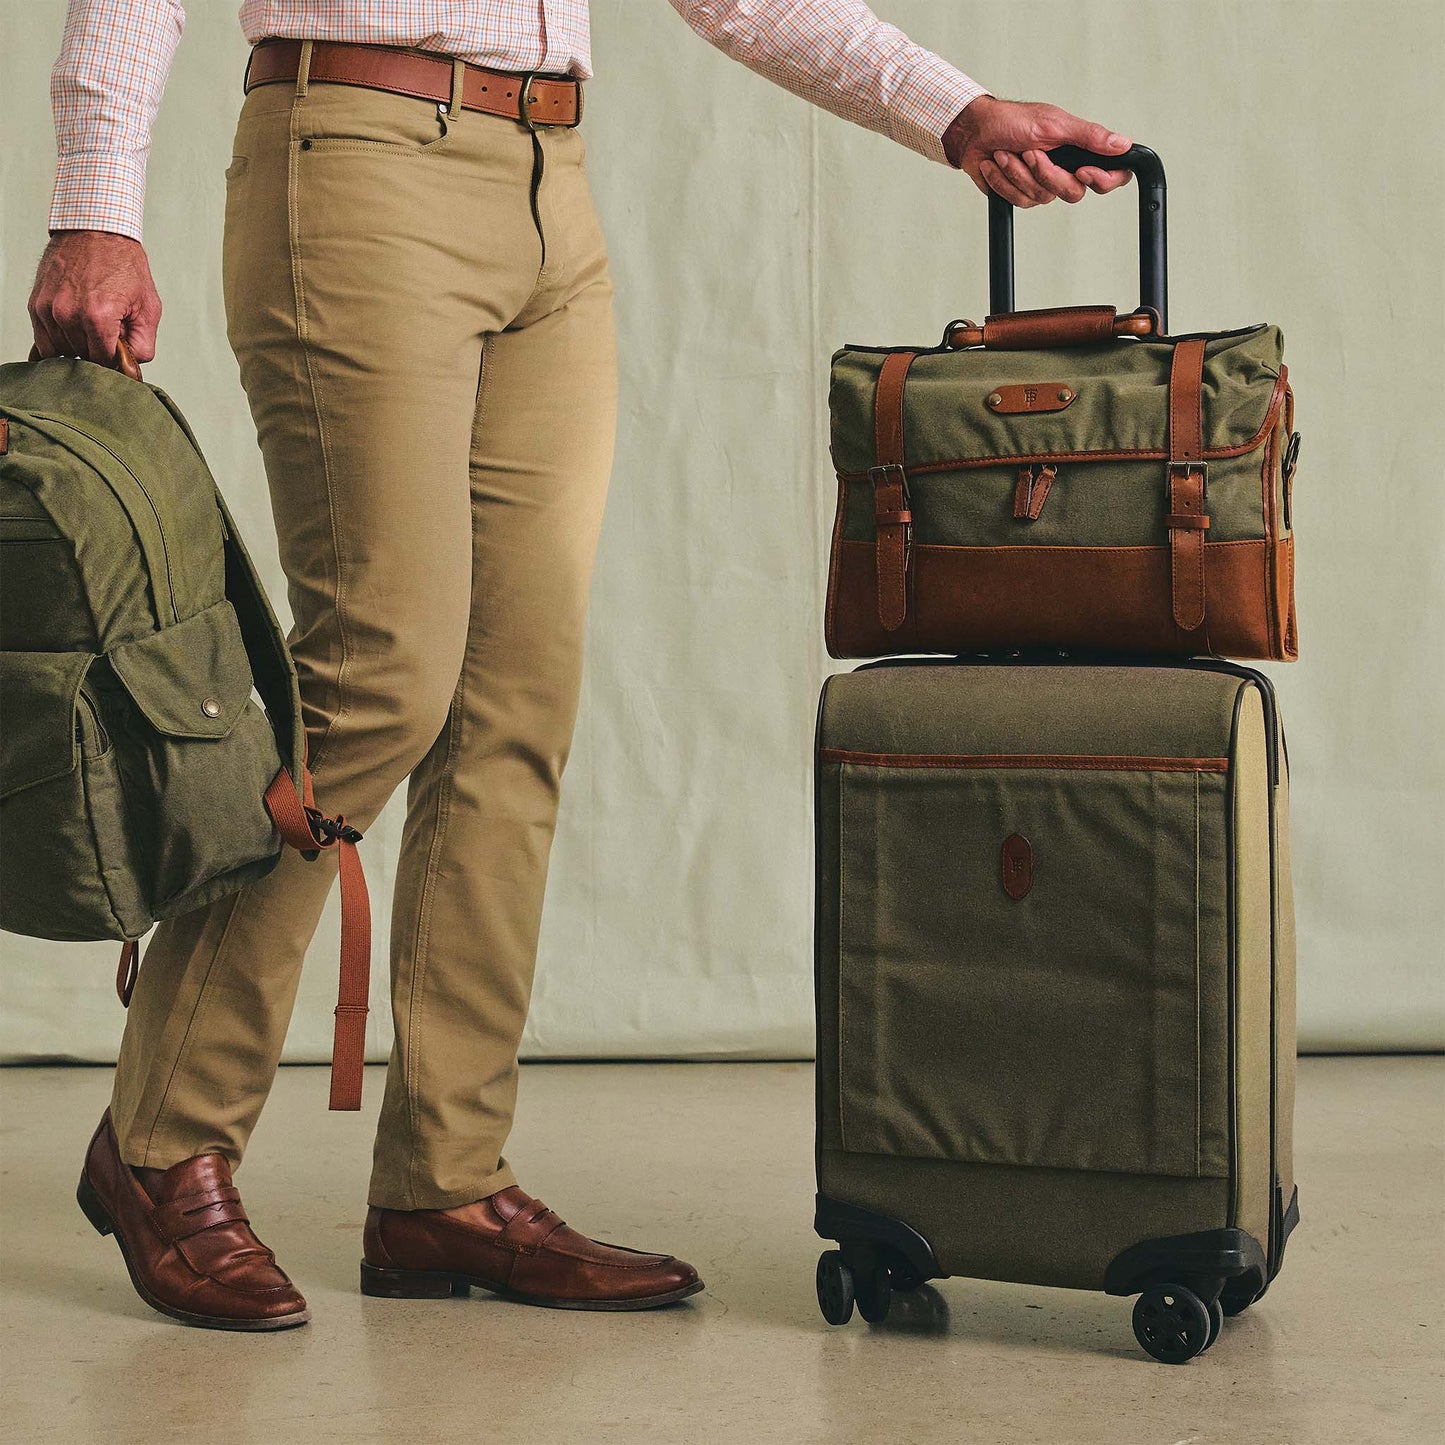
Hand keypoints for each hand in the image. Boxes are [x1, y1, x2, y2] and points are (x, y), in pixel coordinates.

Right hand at [28, 230, 161, 364]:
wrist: (96, 231)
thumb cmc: (123, 264)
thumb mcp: (148, 307)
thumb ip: (144, 344)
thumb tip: (131, 366)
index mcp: (97, 317)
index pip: (103, 361)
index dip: (115, 358)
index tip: (120, 346)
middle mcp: (68, 314)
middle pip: (83, 357)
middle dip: (98, 349)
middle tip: (108, 329)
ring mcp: (48, 309)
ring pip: (62, 351)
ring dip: (78, 345)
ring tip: (91, 324)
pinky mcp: (36, 304)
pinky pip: (43, 340)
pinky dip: (59, 341)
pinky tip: (74, 329)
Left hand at [944, 96, 1132, 206]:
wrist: (975, 133)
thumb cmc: (1012, 121)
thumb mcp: (1054, 124)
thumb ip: (1089, 136)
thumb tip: (1122, 144)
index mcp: (1079, 150)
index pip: (1111, 175)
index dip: (1103, 180)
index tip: (1083, 171)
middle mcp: (1065, 170)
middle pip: (1073, 193)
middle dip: (1046, 174)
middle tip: (1030, 153)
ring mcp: (1042, 184)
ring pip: (1042, 196)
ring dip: (1018, 173)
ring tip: (1007, 153)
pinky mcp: (1021, 194)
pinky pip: (1019, 200)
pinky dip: (1004, 181)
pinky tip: (997, 163)